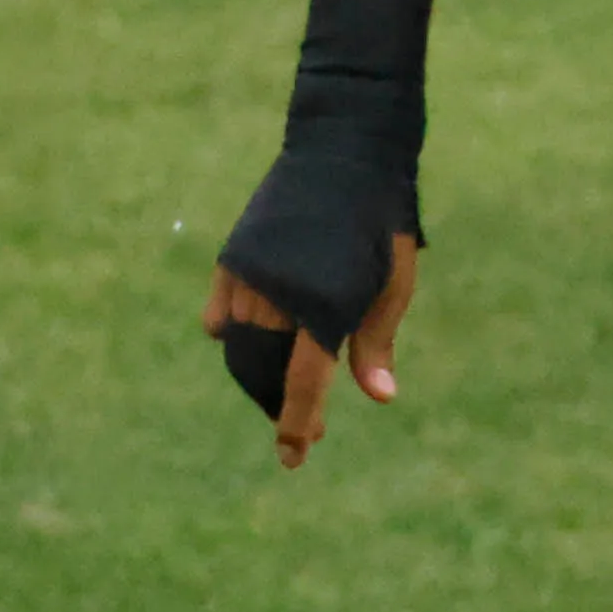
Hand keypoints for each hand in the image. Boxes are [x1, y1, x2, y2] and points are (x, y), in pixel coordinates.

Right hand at [207, 235, 417, 467]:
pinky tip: (248, 342)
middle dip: (278, 407)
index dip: (296, 424)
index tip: (293, 457)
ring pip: (239, 348)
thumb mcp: (393, 286)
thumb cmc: (381, 226)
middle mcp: (278, 297)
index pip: (302, 384)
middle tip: (303, 431)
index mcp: (323, 307)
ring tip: (280, 390)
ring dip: (257, 376)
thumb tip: (379, 398)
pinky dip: (229, 337)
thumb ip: (376, 343)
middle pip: (263, 373)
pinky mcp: (232, 259)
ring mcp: (248, 277)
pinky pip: (219, 316)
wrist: (341, 154)